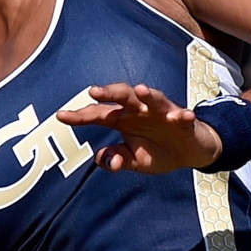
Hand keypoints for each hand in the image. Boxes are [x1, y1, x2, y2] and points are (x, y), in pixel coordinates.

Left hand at [55, 82, 222, 174]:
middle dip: (110, 93)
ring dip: (148, 94)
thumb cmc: (158, 151)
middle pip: (123, 97)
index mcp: (124, 120)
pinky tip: (182, 116)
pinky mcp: (184, 120)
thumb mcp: (134, 160)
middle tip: (94, 92)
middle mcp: (141, 111)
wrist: (189, 153)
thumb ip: (117, 159)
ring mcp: (163, 113)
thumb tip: (100, 160)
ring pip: (154, 99)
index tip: (61, 115)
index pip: (99, 114)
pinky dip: (182, 116)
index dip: (80, 116)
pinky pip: (182, 116)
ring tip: (140, 90)